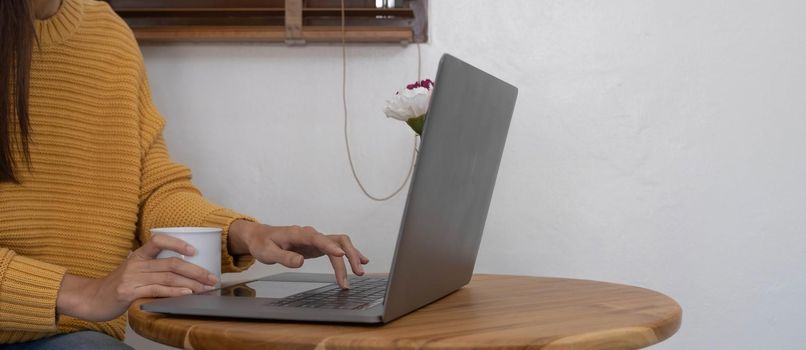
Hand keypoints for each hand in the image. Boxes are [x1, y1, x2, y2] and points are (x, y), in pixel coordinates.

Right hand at [56, 234, 217, 321]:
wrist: (91, 299)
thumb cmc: (117, 286)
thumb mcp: (134, 270)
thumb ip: (154, 267)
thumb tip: (184, 270)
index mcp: (138, 255)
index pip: (158, 240)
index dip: (177, 243)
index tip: (195, 250)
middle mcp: (136, 264)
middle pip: (172, 263)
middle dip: (196, 270)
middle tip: (212, 277)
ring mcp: (132, 278)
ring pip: (168, 277)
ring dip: (191, 283)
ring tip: (206, 287)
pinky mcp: (129, 293)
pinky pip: (156, 290)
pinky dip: (174, 292)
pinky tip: (187, 294)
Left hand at [229, 221, 368, 288]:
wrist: (261, 237)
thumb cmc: (263, 244)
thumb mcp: (268, 253)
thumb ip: (284, 258)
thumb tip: (300, 262)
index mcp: (298, 234)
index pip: (318, 238)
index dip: (330, 246)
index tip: (340, 255)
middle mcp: (311, 234)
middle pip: (337, 240)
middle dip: (349, 255)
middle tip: (356, 273)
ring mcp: (316, 239)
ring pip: (340, 244)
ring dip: (351, 257)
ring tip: (360, 272)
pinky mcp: (318, 246)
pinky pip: (337, 249)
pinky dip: (348, 256)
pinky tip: (359, 263)